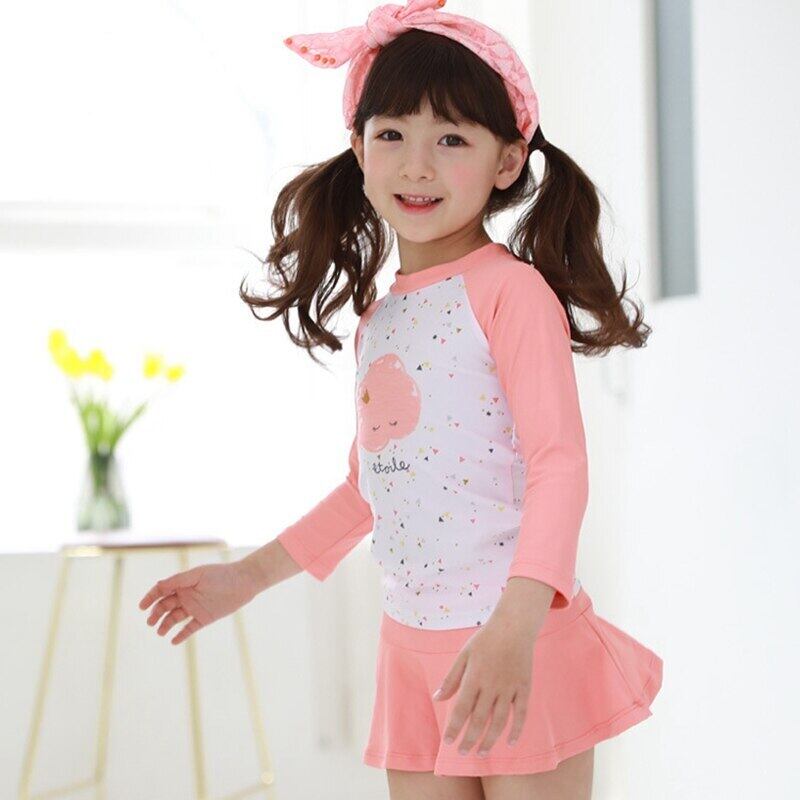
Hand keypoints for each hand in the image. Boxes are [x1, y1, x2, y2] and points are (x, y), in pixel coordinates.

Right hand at [138, 561, 256, 644]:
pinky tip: (173, 641)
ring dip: (165, 625)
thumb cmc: (221, 574)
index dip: (150, 598)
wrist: (243, 582)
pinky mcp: (204, 618)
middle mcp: (186, 595)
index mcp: (183, 583)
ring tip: (159, 632)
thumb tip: (158, 585)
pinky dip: (181, 635)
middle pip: (165, 606)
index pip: (161, 591)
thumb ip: (178, 580)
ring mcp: (194, 608)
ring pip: (174, 618)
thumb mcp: (198, 575)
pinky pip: (189, 629)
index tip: (141, 607)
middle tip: (150, 622)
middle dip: (155, 613)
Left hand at [433, 617, 536, 757]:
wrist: (514, 626)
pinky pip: (521, 714)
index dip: (454, 727)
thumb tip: (437, 699)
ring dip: (490, 740)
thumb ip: (451, 678)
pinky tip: (509, 742)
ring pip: (499, 721)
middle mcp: (492, 685)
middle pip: (479, 719)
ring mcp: (510, 688)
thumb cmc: (485, 640)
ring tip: (481, 752)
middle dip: (469, 739)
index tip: (448, 742)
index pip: (461, 709)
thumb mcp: (464, 655)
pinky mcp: (524, 688)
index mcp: (474, 677)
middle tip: (462, 753)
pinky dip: (517, 730)